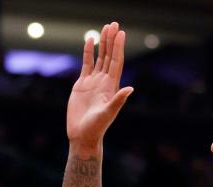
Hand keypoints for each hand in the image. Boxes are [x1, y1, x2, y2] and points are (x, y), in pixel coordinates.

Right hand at [67, 22, 133, 152]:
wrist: (82, 136)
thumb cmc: (96, 128)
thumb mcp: (108, 114)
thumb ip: (118, 101)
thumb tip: (130, 89)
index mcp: (111, 86)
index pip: (116, 62)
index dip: (118, 47)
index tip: (120, 33)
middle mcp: (104, 82)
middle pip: (109, 56)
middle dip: (111, 40)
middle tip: (113, 24)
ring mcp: (93, 82)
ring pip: (99, 58)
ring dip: (102, 44)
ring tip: (104, 28)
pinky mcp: (82, 85)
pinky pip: (86, 65)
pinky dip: (88, 53)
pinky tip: (90, 41)